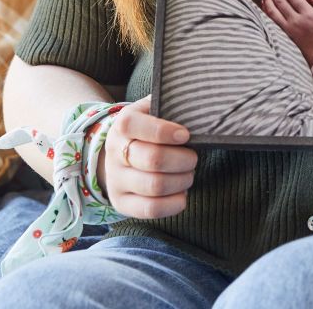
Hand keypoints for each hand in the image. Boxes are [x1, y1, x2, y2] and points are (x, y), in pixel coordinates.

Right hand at [98, 95, 196, 218]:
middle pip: (153, 159)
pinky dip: (174, 204)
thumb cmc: (149, 126)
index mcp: (124, 124)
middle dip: (183, 160)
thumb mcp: (153, 108)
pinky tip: (182, 194)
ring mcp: (116, 180)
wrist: (120, 151)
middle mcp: (115, 152)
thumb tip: (197, 105)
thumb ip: (170, 103)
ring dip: (182, 181)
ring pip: (154, 186)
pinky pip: (149, 209)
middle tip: (194, 158)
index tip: (186, 135)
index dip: (165, 132)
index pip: (137, 126)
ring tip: (189, 174)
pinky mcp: (121, 202)